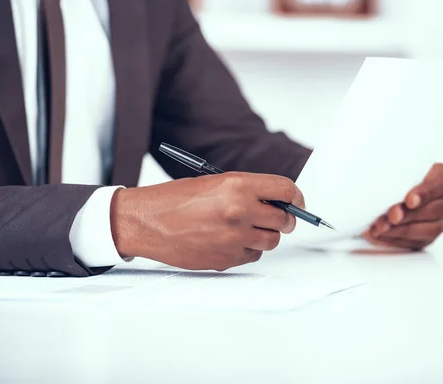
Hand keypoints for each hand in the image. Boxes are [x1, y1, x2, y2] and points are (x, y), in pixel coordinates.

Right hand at [110, 172, 303, 270]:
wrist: (146, 222)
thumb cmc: (174, 199)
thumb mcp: (214, 182)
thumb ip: (247, 190)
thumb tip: (276, 201)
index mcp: (237, 186)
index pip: (285, 190)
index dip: (295, 197)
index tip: (296, 202)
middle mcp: (239, 212)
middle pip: (283, 219)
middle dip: (284, 218)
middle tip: (277, 218)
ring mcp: (233, 238)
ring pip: (271, 241)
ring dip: (265, 235)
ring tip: (247, 229)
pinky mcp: (225, 259)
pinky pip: (252, 257)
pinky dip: (248, 250)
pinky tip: (231, 241)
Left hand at [363, 163, 442, 248]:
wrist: (397, 185)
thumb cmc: (398, 171)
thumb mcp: (400, 166)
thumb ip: (398, 174)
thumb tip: (382, 186)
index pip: (440, 185)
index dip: (425, 194)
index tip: (409, 200)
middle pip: (436, 210)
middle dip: (409, 216)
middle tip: (391, 217)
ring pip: (430, 230)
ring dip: (402, 231)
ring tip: (381, 228)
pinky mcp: (430, 236)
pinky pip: (417, 242)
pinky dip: (397, 240)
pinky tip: (381, 235)